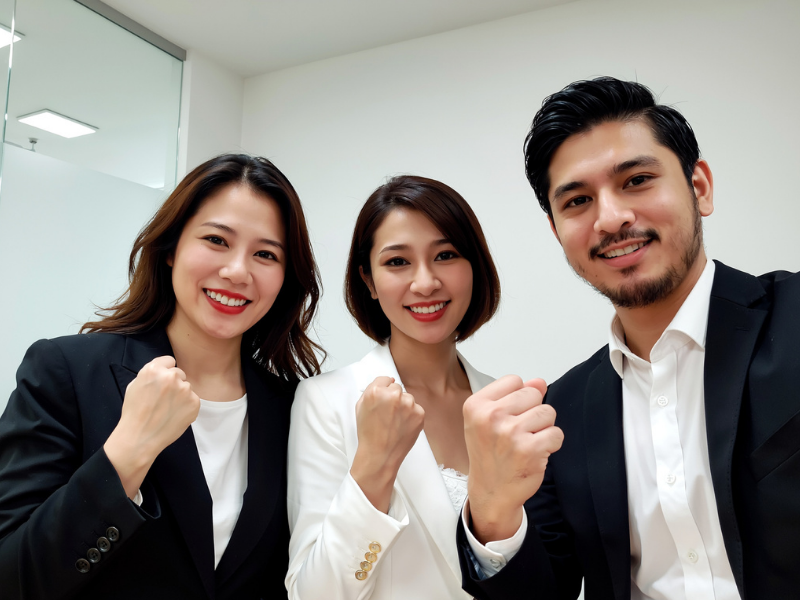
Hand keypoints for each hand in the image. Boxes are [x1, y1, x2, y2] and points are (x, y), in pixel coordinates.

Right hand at [104, 356, 200, 497]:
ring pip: (186, 387)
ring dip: (180, 395)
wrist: (139, 437)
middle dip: (173, 383)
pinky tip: (174, 415)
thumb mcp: (135, 385)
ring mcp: (185, 389)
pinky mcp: (194, 402)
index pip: (169, 361)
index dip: (165, 372)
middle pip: (179, 373)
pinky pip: (193, 399)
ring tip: (167, 410)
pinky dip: (186, 406)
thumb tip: (163, 370)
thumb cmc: (134, 413)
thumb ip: (151, 374)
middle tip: (163, 399)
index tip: (162, 382)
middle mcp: (171, 376)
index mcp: (154, 369)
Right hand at [350, 376, 424, 511]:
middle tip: (388, 414)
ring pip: (408, 398)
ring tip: (394, 422)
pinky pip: (416, 409)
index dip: (383, 390)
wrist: (380, 455)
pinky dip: (411, 416)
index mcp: (376, 391)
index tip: (383, 400)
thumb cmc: (368, 434)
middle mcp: (393, 395)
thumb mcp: (361, 407)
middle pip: (397, 388)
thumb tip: (387, 380)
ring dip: (403, 406)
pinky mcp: (419, 414)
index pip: (385, 379)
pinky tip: (402, 426)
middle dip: (393, 398)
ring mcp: (408, 404)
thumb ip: (372, 390)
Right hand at [463, 375, 562, 543]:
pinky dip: (551, 444)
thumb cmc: (490, 454)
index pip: (514, 380)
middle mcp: (491, 416)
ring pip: (548, 412)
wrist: (491, 492)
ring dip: (543, 428)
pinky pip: (556, 433)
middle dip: (532, 411)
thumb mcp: (490, 420)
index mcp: (476, 405)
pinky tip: (535, 453)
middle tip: (518, 432)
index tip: (508, 416)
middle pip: (533, 394)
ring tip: (527, 442)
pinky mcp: (530, 450)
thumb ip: (515, 396)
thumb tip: (539, 381)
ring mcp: (510, 433)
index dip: (518, 398)